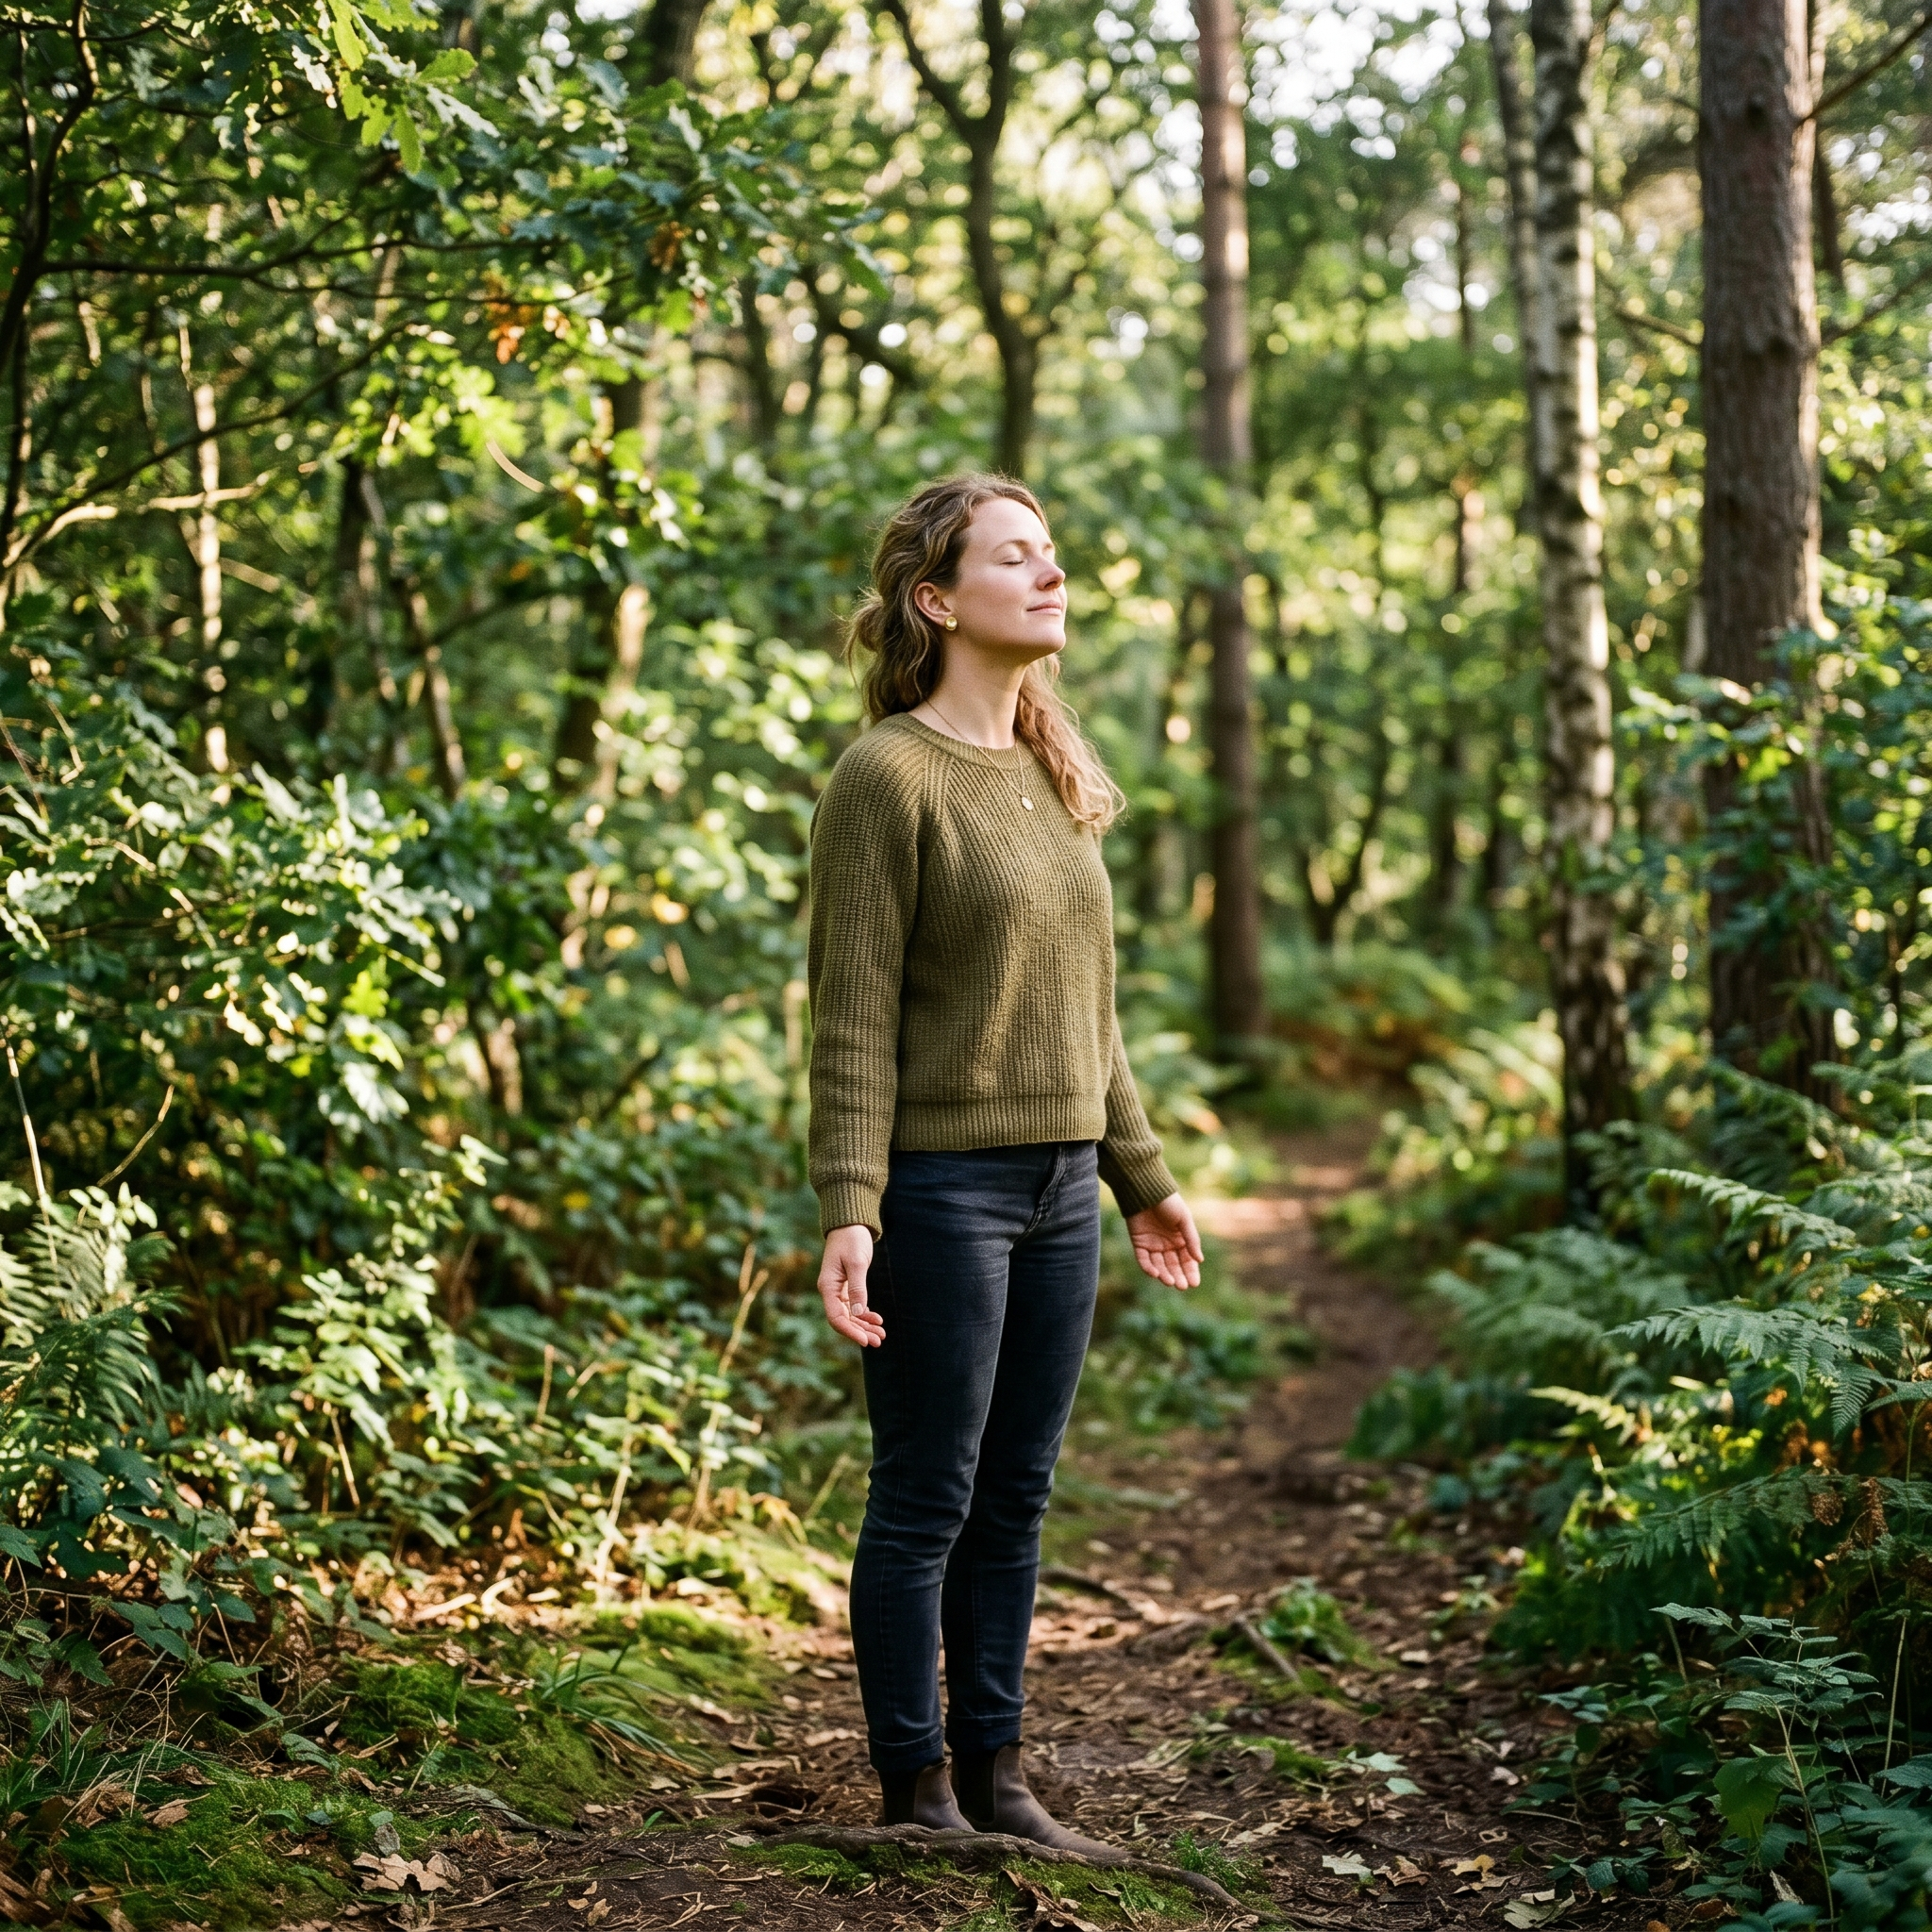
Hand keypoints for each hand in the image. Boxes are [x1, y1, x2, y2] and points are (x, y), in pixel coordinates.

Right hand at [818, 1224, 885, 1346]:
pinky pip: (854, 1307)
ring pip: (850, 1315)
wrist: (850, 1224)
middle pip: (843, 1320)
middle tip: (879, 1341)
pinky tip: (877, 1320)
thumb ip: (858, 1288)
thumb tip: (860, 1314)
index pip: (836, 1317)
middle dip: (860, 1332)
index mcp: (827, 1286)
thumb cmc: (851, 1240)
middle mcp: (830, 1291)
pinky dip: (865, 1315)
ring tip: (881, 1335)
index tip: (866, 1341)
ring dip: (864, 1326)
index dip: (850, 1331)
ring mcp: (838, 1290)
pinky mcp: (847, 1287)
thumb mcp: (857, 1263)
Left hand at [1125, 1192, 1202, 1289]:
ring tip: (1170, 1282)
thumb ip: (1191, 1240)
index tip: (1194, 1283)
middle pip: (1173, 1265)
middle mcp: (1167, 1245)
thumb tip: (1200, 1260)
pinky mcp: (1139, 1243)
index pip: (1187, 1260)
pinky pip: (1144, 1260)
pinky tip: (1155, 1273)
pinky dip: (1148, 1268)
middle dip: (1178, 1276)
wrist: (1146, 1190)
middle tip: (1182, 1286)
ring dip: (1164, 1274)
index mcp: (1180, 1239)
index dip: (1191, 1272)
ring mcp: (1153, 1245)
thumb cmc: (1169, 1202)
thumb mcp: (1184, 1219)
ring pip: (1159, 1265)